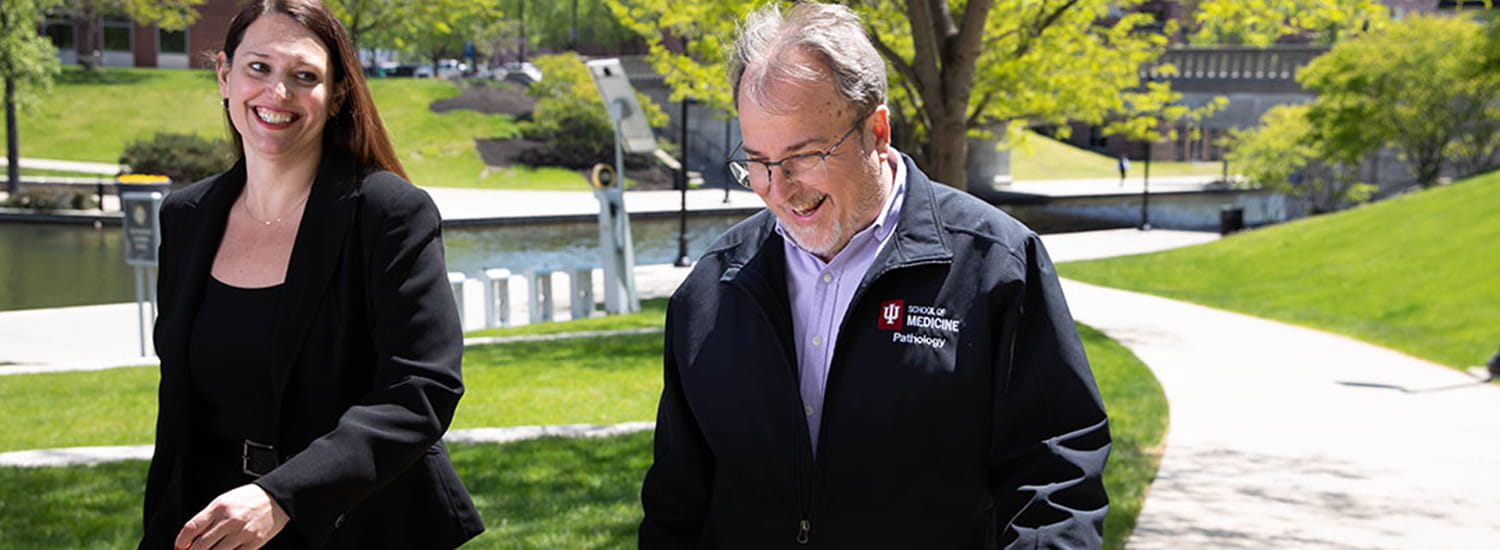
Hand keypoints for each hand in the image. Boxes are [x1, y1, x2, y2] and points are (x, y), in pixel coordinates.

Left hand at [175, 484, 289, 549]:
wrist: (276, 499)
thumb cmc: (248, 500)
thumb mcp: (224, 502)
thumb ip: (206, 519)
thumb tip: (188, 538)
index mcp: (220, 507)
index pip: (192, 527)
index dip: (182, 540)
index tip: (179, 546)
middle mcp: (230, 520)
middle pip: (201, 544)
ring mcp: (242, 533)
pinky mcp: (253, 543)